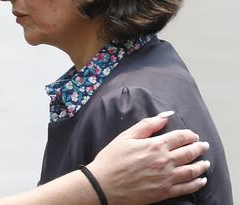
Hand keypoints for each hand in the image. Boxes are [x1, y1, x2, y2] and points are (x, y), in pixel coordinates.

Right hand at [87, 112, 208, 204]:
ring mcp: (166, 178)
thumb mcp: (126, 137)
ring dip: (201, 165)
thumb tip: (165, 115)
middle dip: (199, 147)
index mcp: (155, 145)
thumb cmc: (111, 160)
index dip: (189, 135)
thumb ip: (147, 125)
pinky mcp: (164, 192)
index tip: (192, 135)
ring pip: (192, 170)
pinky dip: (197, 183)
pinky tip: (201, 180)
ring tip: (205, 162)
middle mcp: (164, 161)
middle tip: (203, 145)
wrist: (103, 185)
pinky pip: (187, 188)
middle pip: (189, 152)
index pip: (180, 137)